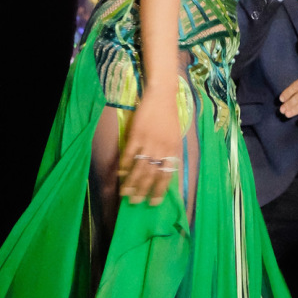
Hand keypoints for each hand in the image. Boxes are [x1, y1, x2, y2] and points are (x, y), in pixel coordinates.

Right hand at [119, 82, 182, 205]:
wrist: (162, 94)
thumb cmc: (169, 115)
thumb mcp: (175, 136)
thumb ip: (171, 153)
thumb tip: (166, 172)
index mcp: (173, 149)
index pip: (167, 176)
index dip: (160, 191)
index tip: (154, 203)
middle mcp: (161, 148)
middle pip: (151, 175)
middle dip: (143, 191)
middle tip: (136, 202)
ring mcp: (148, 141)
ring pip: (139, 168)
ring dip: (131, 183)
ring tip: (125, 194)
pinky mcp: (136, 134)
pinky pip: (129, 154)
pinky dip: (124, 166)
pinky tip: (120, 174)